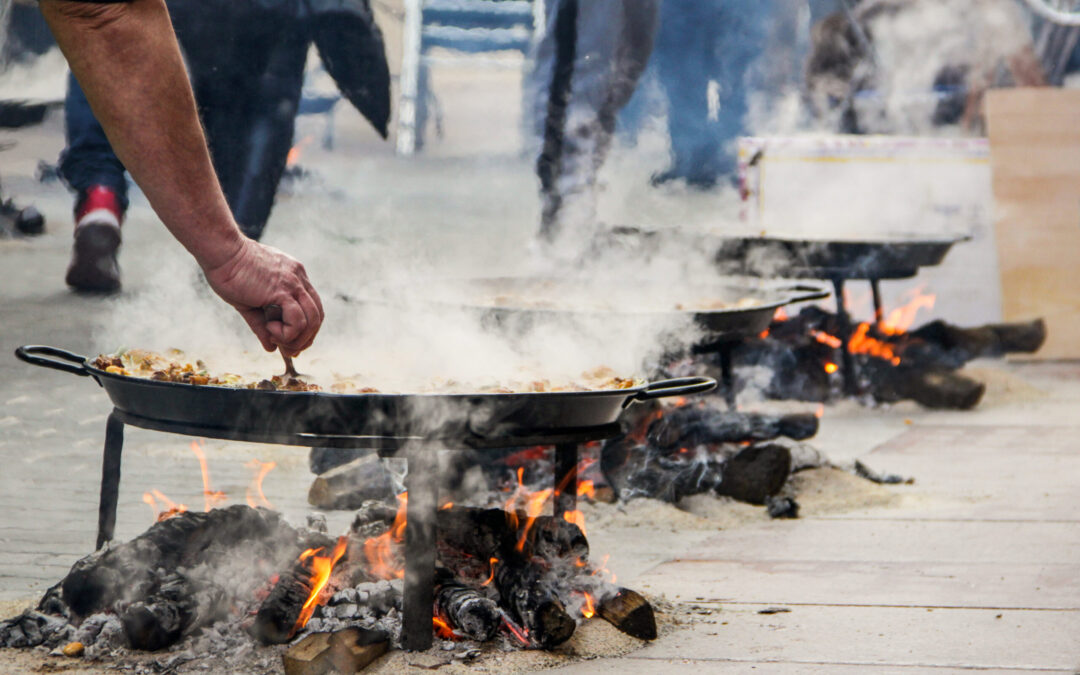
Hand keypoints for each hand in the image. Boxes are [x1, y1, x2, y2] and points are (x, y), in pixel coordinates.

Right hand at [202, 238, 323, 355]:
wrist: (221, 252)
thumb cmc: (229, 273)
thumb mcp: (250, 303)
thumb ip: (262, 325)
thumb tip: (271, 348)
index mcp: (294, 277)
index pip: (312, 307)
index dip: (306, 328)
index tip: (292, 342)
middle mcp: (299, 279)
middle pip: (317, 315)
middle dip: (306, 338)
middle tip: (289, 350)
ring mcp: (293, 283)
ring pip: (312, 320)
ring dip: (297, 338)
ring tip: (276, 339)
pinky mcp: (282, 291)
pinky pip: (298, 320)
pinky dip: (287, 333)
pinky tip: (270, 329)